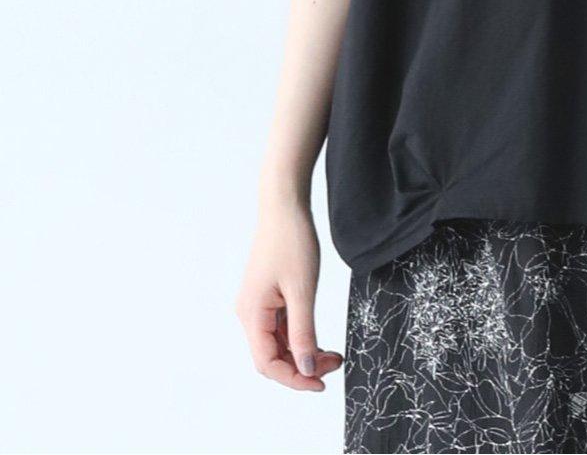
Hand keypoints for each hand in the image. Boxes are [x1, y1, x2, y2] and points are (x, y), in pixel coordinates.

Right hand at [235, 198, 343, 391]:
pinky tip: (318, 339)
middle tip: (334, 365)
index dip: (294, 378)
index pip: (267, 363)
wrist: (284, 205)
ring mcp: (257, 305)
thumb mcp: (302, 289)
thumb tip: (305, 369)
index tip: (321, 383)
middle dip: (301, 366)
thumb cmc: (292, 241)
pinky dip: (299, 336)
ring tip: (332, 354)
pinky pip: (280, 327)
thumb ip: (303, 332)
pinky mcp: (266, 296)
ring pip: (277, 343)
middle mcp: (249, 313)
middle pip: (271, 357)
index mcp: (251, 314)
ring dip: (303, 352)